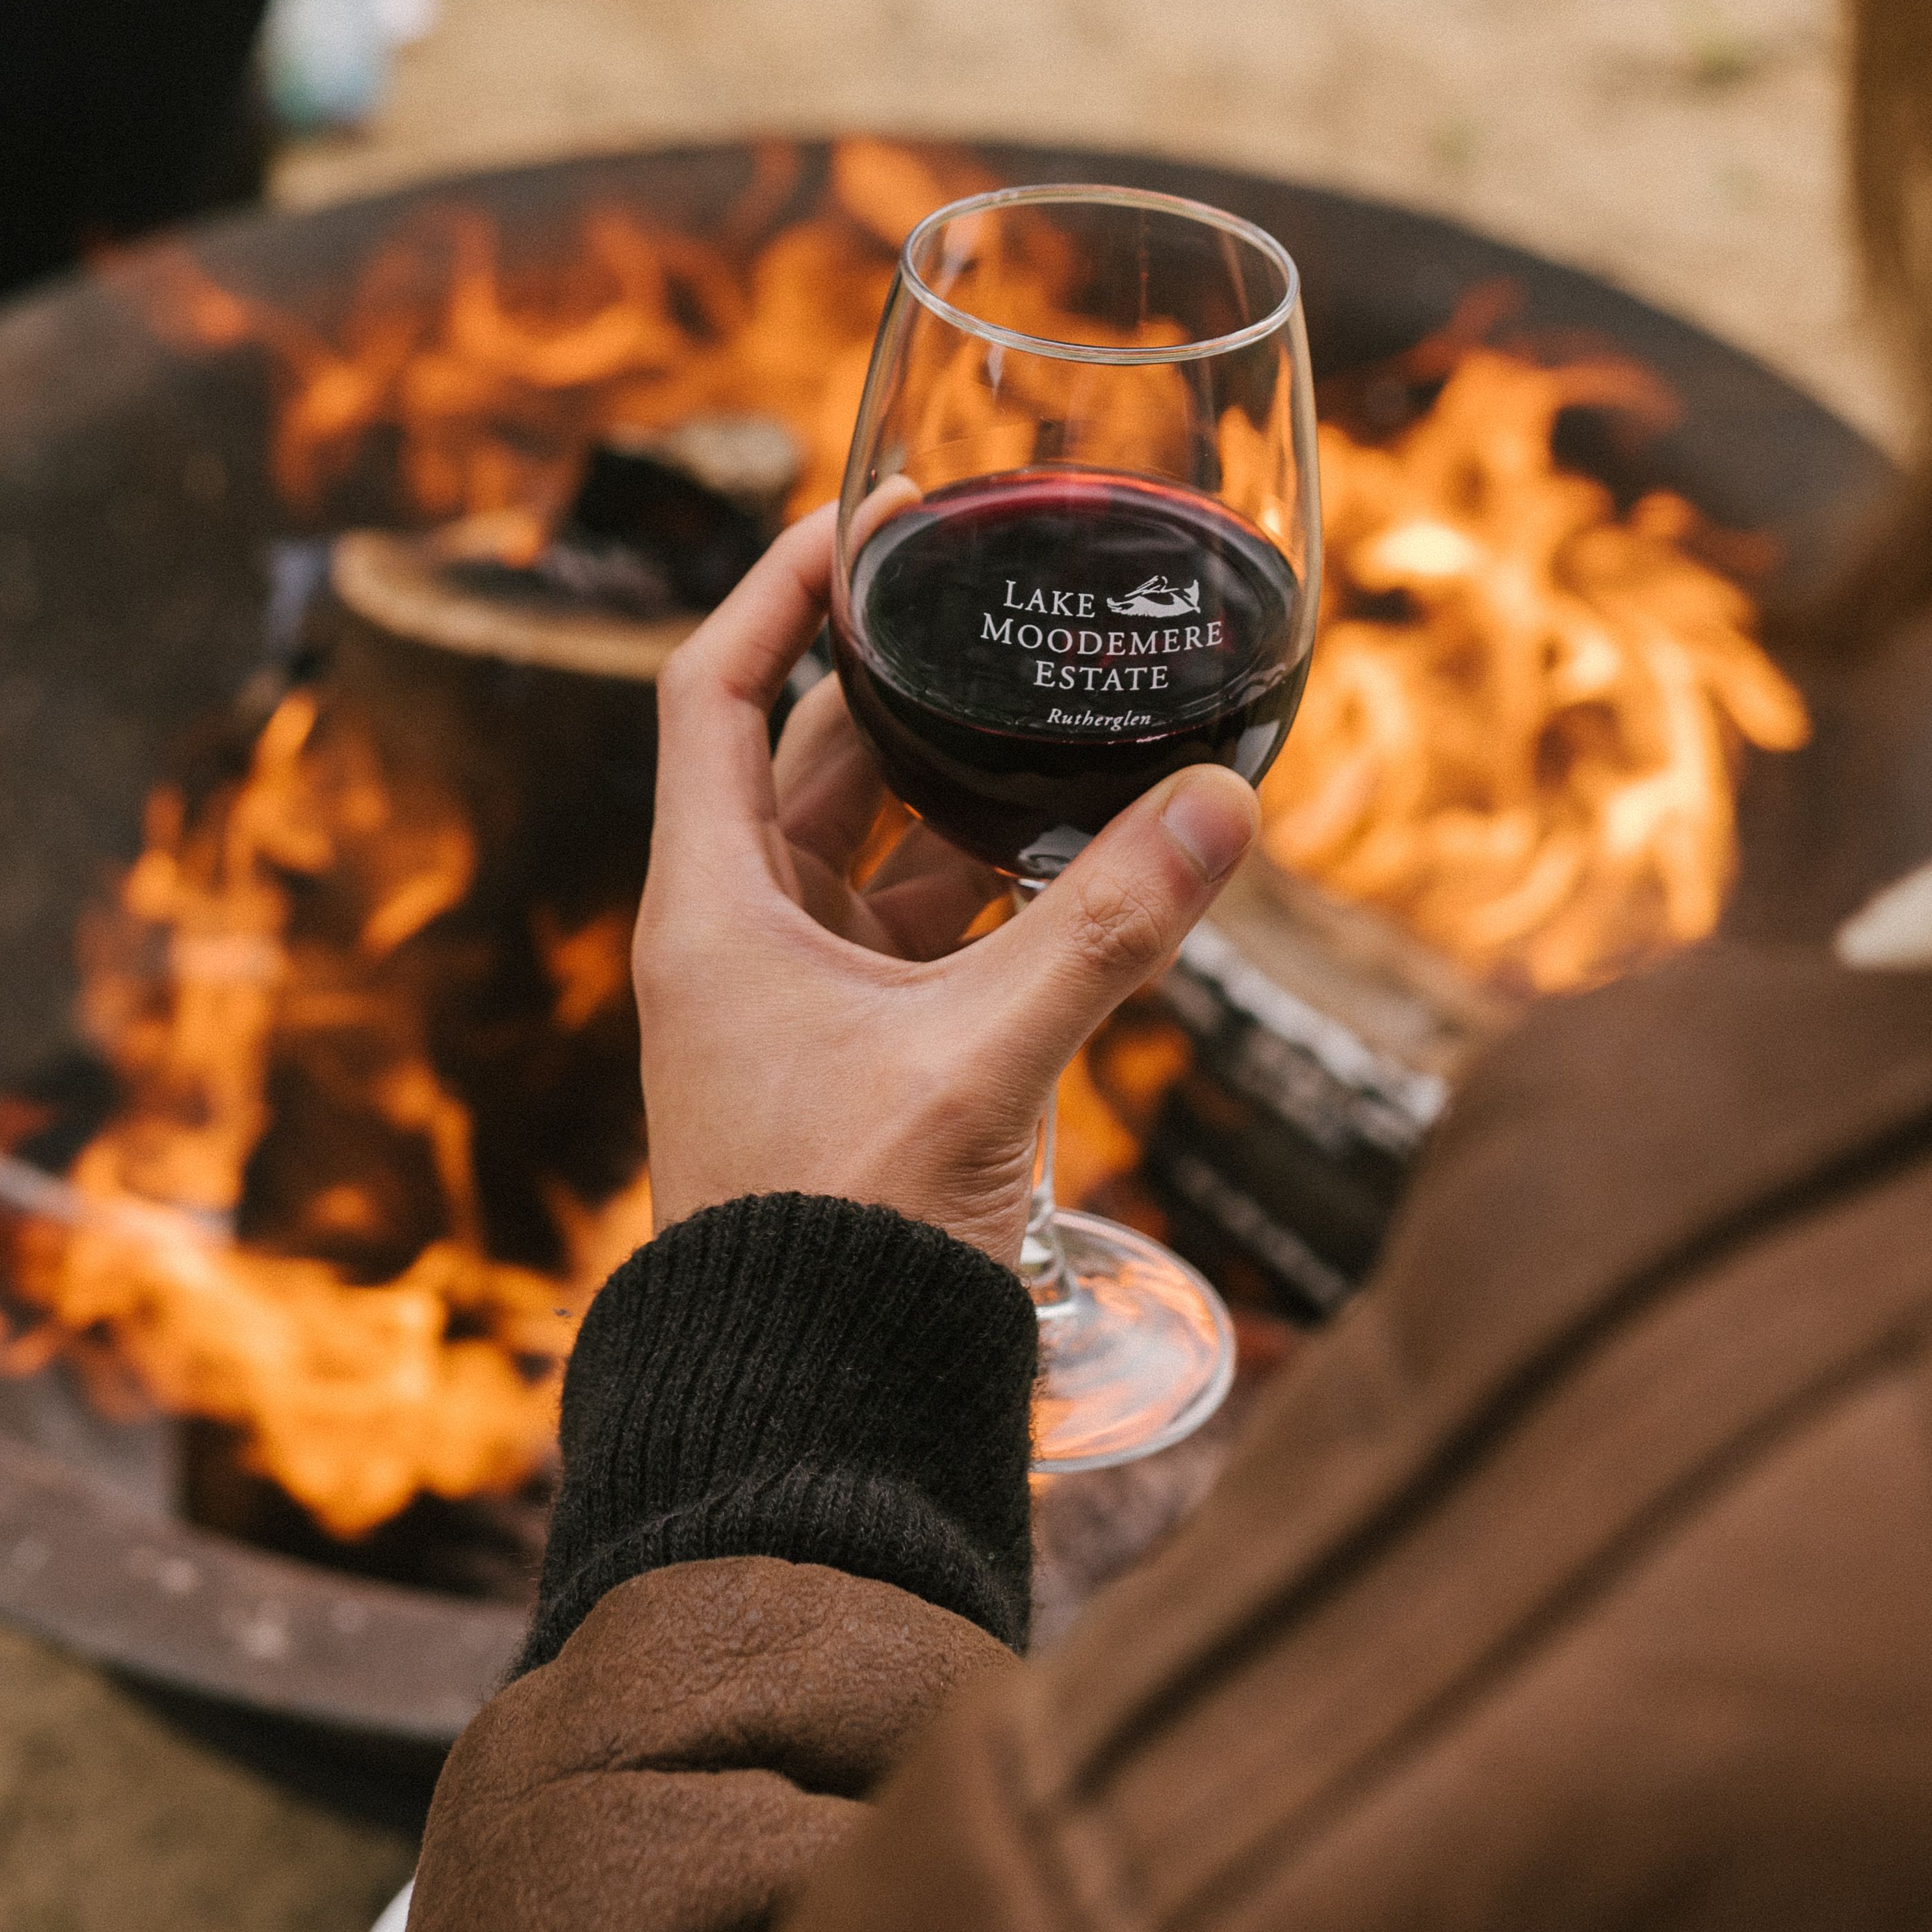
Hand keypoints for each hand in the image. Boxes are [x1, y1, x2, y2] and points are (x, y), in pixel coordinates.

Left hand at [637, 509, 1257, 1267]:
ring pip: (875, 848)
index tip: (864, 515)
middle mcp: (738, 938)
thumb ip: (1108, 925)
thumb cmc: (847, 1237)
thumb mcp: (984, 1057)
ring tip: (1059, 715)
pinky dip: (991, 886)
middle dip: (901, 681)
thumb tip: (1220, 800)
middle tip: (996, 597)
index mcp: (711, 906)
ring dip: (960, 789)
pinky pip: (922, 933)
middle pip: (811, 756)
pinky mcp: (860, 1063)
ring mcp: (797, 1003)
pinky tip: (1081, 857)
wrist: (816, 1415)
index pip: (715, 690)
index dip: (778, 588)